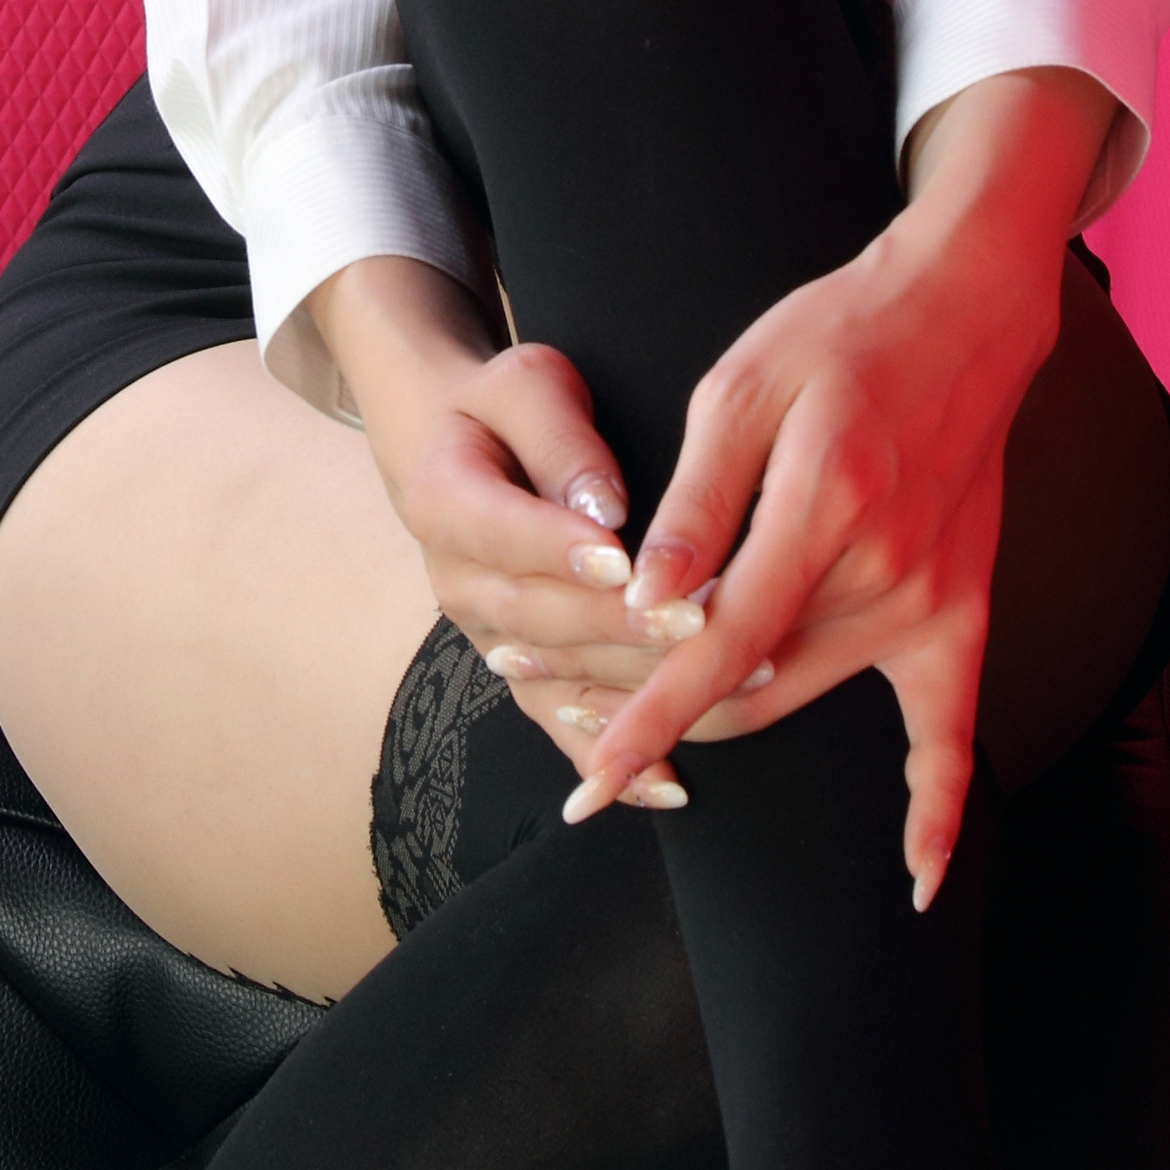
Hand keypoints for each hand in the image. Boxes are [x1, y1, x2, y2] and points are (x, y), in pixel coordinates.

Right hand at [304, 258, 716, 809]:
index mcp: (440, 500)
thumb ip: (560, 437)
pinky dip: (611, 758)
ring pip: (557, 678)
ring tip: (729, 677)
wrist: (457, 451)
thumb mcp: (524, 384)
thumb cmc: (505, 408)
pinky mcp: (518, 673)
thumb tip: (603, 508)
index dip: (562, 550)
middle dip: (623, 626)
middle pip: (538, 617)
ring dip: (639, 689)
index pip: (503, 530)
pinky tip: (670, 785)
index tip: (628, 560)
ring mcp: (484, 637)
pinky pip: (559, 724)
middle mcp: (455, 582)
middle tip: (703, 622)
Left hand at [559, 67, 1116, 901]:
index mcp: (822, 510)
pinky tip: (919, 881)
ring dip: (711, 725)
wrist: (964, 312)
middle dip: (642, 712)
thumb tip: (647, 602)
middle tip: (548, 706)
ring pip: (798, 696)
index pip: (715, 647)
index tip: (587, 781)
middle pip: (746, 684)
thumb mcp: (740, 387)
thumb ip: (695, 501)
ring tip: (610, 725)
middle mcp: (883, 573)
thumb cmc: (837, 335)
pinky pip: (953, 726)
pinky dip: (941, 807)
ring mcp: (929, 599)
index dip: (644, 719)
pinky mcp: (962, 606)